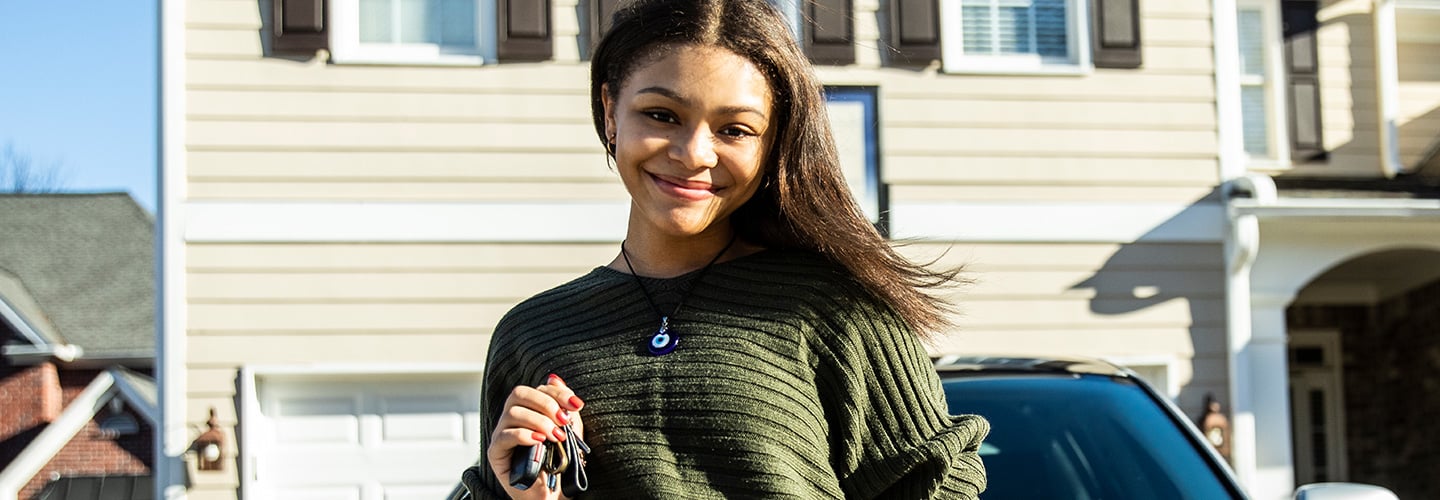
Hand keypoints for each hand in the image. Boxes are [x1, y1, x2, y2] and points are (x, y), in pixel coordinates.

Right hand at [487, 374, 585, 498]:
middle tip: (563, 421)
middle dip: (546, 403)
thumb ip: (563, 407)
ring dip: (539, 422)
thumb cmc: (560, 464)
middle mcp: (512, 419)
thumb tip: (555, 378)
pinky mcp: (496, 452)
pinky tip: (540, 442)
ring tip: (555, 437)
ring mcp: (502, 434)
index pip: (537, 389)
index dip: (557, 392)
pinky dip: (524, 435)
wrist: (553, 494)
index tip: (576, 405)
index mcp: (529, 410)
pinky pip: (504, 436)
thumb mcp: (568, 431)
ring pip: (513, 413)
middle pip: (519, 393)